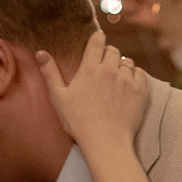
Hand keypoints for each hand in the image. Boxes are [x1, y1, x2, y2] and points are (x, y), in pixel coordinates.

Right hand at [39, 31, 146, 154]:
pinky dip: (135, 76)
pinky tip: (128, 86)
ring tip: (115, 79)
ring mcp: (127, 80)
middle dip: (108, 54)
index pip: (98, 41)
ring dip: (122, 66)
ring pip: (128, 62)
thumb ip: (50, 73)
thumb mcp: (59, 97)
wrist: (105, 142)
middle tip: (104, 67)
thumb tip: (40, 53)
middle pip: (113, 50)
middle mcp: (110, 70)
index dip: (98, 38)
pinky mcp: (140, 91)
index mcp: (90, 68)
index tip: (97, 41)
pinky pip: (140, 74)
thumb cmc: (79, 121)